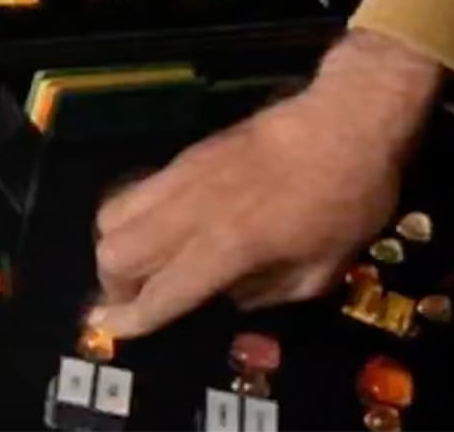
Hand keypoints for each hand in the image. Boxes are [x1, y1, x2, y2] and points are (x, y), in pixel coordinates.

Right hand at [88, 30, 443, 337]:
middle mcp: (191, 213)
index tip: (108, 331)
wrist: (343, 122)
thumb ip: (267, 293)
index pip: (160, 292)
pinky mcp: (183, 158)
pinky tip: (160, 227)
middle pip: (115, 253)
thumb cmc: (345, 200)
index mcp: (229, 246)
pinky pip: (134, 191)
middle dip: (114, 285)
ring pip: (112, 216)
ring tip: (141, 263)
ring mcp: (181, 178)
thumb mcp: (322, 269)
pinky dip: (131, 218)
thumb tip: (228, 295)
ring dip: (116, 249)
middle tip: (135, 298)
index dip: (130, 320)